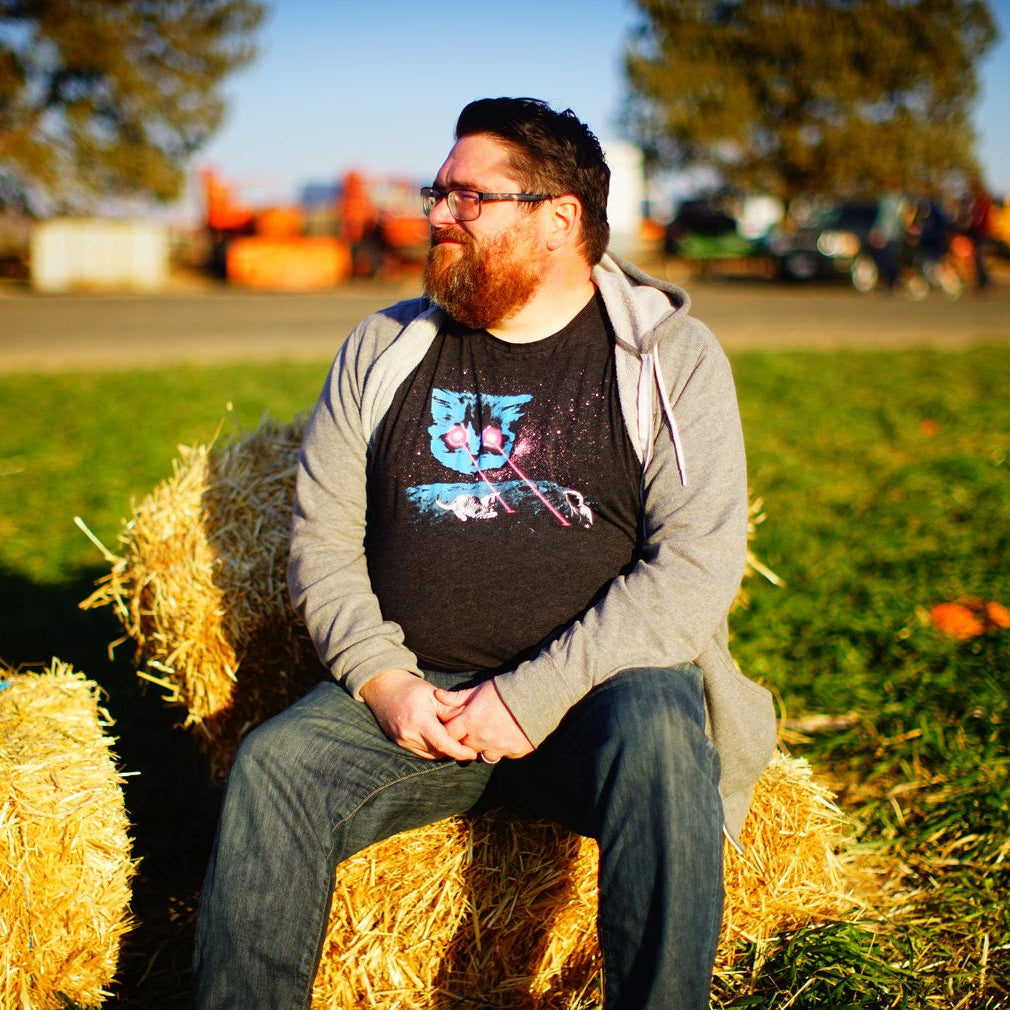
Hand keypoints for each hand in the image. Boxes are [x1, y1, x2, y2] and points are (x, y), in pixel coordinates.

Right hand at [360, 669, 479, 761]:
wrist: (383, 688)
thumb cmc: (410, 688)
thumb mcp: (433, 694)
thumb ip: (450, 710)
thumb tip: (467, 724)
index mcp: (419, 720)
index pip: (442, 744)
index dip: (459, 751)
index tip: (472, 753)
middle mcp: (408, 734)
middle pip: (437, 752)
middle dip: (453, 751)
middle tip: (468, 746)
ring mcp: (402, 741)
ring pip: (429, 755)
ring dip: (443, 752)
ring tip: (455, 743)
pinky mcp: (399, 743)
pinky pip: (420, 752)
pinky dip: (432, 750)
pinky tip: (440, 741)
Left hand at [434, 680, 533, 762]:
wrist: (536, 696)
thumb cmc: (504, 690)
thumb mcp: (478, 690)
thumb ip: (457, 697)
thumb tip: (437, 695)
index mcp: (470, 721)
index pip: (448, 735)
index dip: (449, 732)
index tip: (454, 728)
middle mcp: (481, 738)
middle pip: (464, 748)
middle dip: (465, 741)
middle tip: (472, 731)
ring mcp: (498, 748)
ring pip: (483, 756)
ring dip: (483, 748)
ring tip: (489, 734)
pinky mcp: (513, 752)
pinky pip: (502, 755)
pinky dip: (501, 749)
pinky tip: (506, 736)